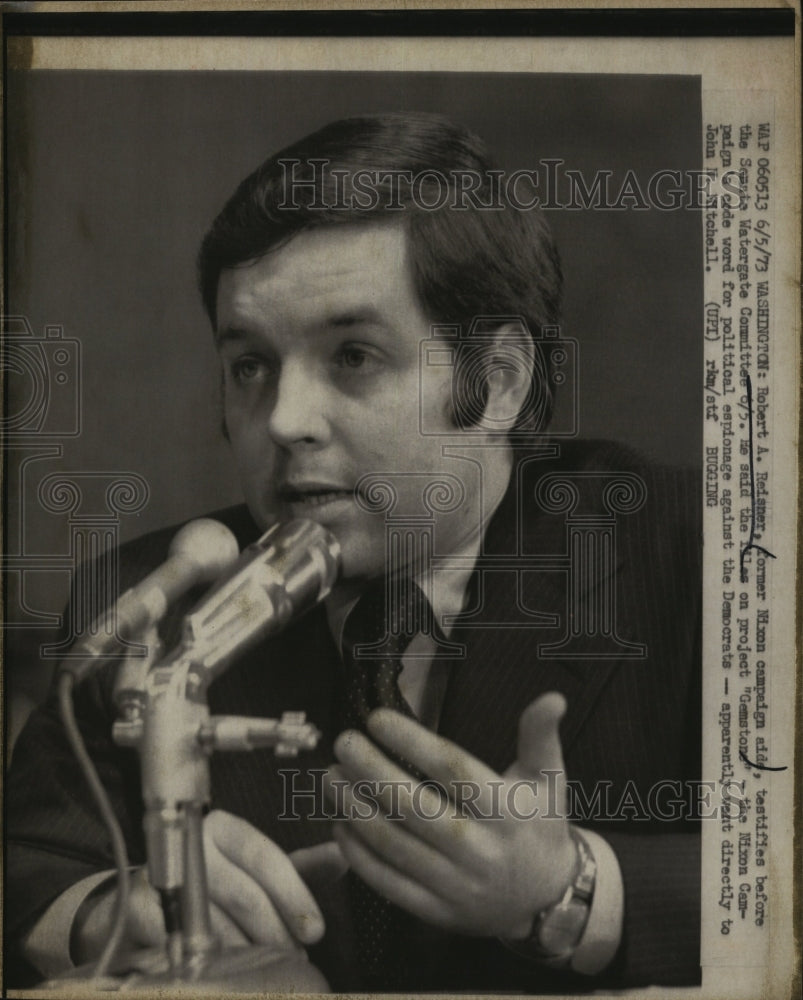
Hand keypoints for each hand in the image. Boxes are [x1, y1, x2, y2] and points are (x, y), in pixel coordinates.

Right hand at [73, 810, 344, 961]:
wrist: (132, 911)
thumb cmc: (206, 890)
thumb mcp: (252, 874)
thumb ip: (297, 870)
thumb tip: (343, 857)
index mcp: (224, 829)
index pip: (266, 857)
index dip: (294, 895)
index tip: (316, 931)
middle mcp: (193, 845)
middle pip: (246, 893)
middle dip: (276, 933)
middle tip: (296, 962)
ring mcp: (164, 876)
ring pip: (219, 923)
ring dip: (247, 954)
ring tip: (267, 972)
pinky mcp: (142, 908)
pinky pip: (185, 942)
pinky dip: (211, 962)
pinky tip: (226, 974)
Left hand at [325, 692, 576, 939]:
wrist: (547, 900)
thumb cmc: (538, 825)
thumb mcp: (548, 778)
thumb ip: (540, 735)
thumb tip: (552, 696)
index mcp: (507, 811)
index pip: (452, 770)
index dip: (412, 742)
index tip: (377, 718)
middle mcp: (481, 851)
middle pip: (415, 808)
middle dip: (371, 772)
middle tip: (343, 742)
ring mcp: (457, 887)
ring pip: (396, 846)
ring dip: (356, 810)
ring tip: (330, 777)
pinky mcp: (438, 913)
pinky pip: (390, 884)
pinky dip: (359, 855)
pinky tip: (340, 824)